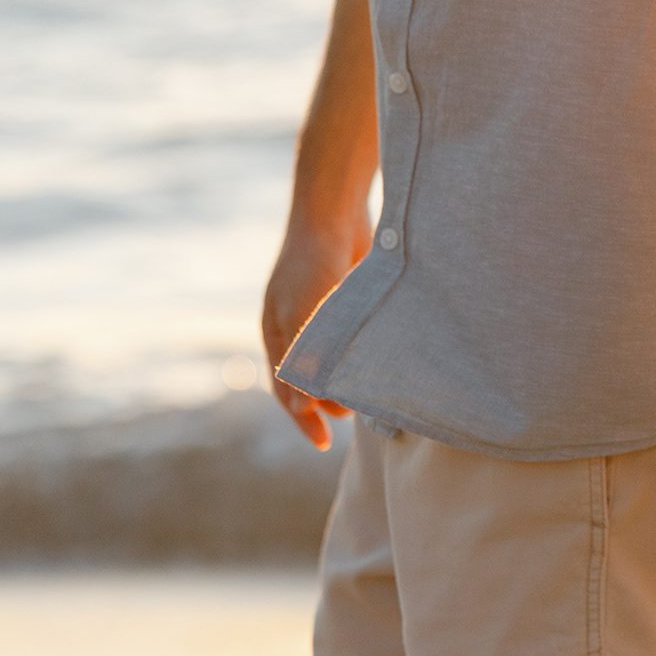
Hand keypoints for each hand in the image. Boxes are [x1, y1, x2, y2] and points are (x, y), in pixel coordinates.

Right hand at [259, 203, 371, 449]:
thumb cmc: (313, 260)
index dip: (303, 418)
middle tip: (354, 416)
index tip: (323, 444)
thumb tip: (297, 407)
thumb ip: (301, 356)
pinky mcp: (345, 301)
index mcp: (275, 333)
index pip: (286, 389)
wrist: (334, 211)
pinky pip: (349, 340)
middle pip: (308, 380)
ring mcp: (318, 314)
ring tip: (371, 398)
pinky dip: (360, 357)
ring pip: (331, 362)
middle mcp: (294, 327)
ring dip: (347, 382)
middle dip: (327, 403)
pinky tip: (380, 367)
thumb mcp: (304, 312)